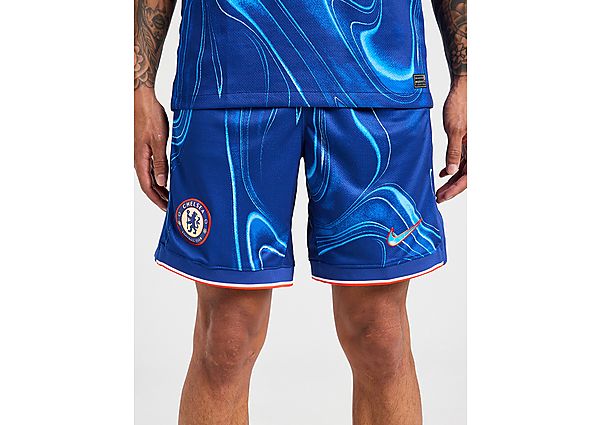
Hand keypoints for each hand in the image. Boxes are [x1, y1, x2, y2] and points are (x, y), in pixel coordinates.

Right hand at [134, 89, 169, 210]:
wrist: (142, 100)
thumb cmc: (150, 117)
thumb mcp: (159, 141)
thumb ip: (160, 163)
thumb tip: (161, 183)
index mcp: (140, 160)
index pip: (148, 187)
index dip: (157, 200)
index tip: (166, 209)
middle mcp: (138, 159)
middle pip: (148, 185)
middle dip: (159, 197)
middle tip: (170, 207)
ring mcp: (141, 155)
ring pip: (149, 177)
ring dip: (159, 188)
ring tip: (170, 197)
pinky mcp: (145, 149)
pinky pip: (151, 168)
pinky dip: (159, 177)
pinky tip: (166, 180)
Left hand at [437, 76, 466, 202]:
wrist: (464, 88)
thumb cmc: (460, 105)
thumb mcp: (454, 130)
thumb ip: (453, 151)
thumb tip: (451, 172)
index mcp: (477, 148)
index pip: (469, 176)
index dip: (456, 189)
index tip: (443, 197)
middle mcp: (477, 149)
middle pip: (467, 176)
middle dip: (452, 188)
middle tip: (438, 198)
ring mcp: (472, 146)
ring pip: (464, 169)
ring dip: (452, 180)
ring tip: (439, 190)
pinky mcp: (467, 141)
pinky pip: (462, 160)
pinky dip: (452, 168)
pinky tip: (443, 173)